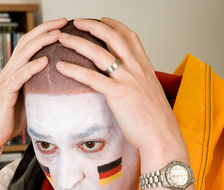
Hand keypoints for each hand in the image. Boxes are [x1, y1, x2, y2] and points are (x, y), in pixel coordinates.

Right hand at [0, 18, 67, 151]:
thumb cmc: (12, 120)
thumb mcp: (32, 101)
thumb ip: (42, 91)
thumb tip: (64, 90)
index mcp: (17, 71)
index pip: (31, 44)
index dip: (46, 32)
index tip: (64, 26)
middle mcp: (10, 71)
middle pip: (27, 42)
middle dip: (46, 29)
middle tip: (64, 22)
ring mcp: (7, 81)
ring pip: (23, 55)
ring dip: (41, 43)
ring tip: (57, 35)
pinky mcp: (5, 94)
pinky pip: (19, 77)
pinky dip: (32, 67)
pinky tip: (45, 61)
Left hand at [56, 18, 187, 161]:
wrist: (162, 135)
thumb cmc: (156, 121)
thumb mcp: (150, 94)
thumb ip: (140, 84)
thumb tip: (131, 85)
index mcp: (145, 67)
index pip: (130, 36)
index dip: (115, 25)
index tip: (103, 20)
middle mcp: (136, 68)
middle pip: (112, 37)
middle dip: (93, 25)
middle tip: (77, 22)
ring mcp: (127, 80)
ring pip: (99, 53)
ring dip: (78, 43)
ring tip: (63, 39)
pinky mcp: (117, 94)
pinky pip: (91, 78)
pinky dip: (74, 70)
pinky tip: (61, 67)